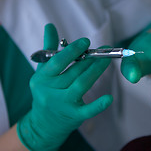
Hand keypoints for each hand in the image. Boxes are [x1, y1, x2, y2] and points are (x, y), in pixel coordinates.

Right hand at [18, 24, 112, 150]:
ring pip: (82, 84)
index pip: (57, 61)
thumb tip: (50, 25)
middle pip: (73, 72)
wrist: (43, 125)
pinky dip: (99, 104)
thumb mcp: (43, 72)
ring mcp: (62, 105)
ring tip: (107, 61)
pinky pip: (88, 110)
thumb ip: (48, 49)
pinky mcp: (73, 117)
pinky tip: (109, 98)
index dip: (72, 50)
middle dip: (90, 59)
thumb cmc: (45, 92)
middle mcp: (49, 92)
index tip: (86, 42)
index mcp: (41, 79)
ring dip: (96, 71)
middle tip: (104, 50)